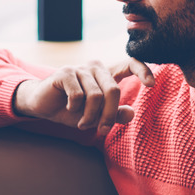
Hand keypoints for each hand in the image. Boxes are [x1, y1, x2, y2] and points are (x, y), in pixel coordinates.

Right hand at [13, 58, 153, 132]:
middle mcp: (95, 67)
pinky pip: (78, 95)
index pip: (130, 64)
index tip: (152, 84)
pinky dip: (75, 108)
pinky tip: (69, 109)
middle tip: (101, 130)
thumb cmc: (72, 110)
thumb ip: (114, 114)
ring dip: (90, 116)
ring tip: (83, 124)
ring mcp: (79, 68)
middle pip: (113, 90)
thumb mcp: (96, 116)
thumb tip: (131, 112)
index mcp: (106, 74)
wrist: (43, 106)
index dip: (143, 70)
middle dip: (108, 115)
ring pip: (96, 96)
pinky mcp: (65, 73)